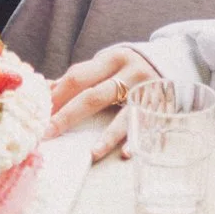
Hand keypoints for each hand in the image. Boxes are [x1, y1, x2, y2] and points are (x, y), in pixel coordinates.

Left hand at [48, 44, 159, 161]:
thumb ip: (82, 77)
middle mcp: (130, 73)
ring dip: (107, 135)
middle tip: (48, 133)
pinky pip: (147, 127)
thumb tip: (46, 89)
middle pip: (94, 96)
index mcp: (112, 60)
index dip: (57, 96)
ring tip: (92, 153)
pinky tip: (126, 154)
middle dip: (69, 116)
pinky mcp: (162, 108)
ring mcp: (147, 92)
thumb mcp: (107, 64)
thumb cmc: (130, 66)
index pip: (78, 77)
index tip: (39, 113)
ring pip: (124, 115)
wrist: (175, 59)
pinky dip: (136, 140)